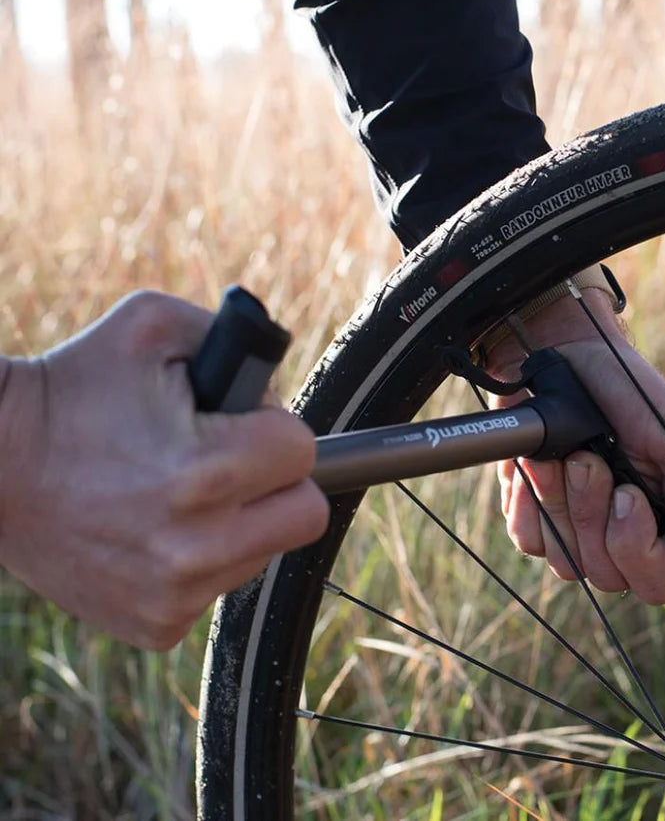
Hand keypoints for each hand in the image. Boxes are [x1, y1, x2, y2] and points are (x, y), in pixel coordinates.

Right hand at [0, 291, 327, 649]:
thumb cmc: (73, 388)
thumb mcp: (155, 326)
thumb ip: (242, 342)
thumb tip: (280, 392)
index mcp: (207, 472)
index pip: (304, 451)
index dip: (274, 428)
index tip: (241, 424)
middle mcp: (197, 545)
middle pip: (306, 514)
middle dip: (279, 481)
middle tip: (234, 461)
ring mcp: (176, 593)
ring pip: (265, 551)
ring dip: (241, 521)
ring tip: (180, 492)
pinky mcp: (157, 624)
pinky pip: (219, 586)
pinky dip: (202, 560)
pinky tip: (155, 530)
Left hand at [487, 288, 664, 604]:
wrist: (565, 354)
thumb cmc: (629, 390)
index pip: (659, 583)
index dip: (639, 548)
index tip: (628, 493)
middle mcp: (621, 535)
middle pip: (609, 577)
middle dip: (593, 514)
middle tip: (589, 460)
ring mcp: (575, 530)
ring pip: (566, 562)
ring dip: (560, 500)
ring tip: (565, 454)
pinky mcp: (534, 515)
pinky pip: (529, 539)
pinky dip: (529, 498)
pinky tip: (537, 464)